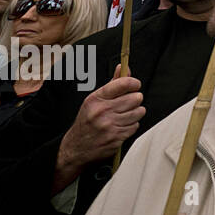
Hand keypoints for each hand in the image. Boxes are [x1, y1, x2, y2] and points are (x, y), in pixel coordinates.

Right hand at [55, 66, 143, 187]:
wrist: (76, 147)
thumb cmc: (87, 121)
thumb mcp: (94, 100)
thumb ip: (112, 84)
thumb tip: (122, 67)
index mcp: (96, 99)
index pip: (124, 83)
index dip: (134, 83)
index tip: (134, 85)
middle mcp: (102, 111)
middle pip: (136, 98)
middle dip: (135, 100)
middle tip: (128, 103)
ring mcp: (109, 125)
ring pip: (139, 112)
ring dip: (135, 113)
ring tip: (124, 115)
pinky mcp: (116, 137)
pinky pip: (135, 126)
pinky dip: (131, 126)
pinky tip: (121, 126)